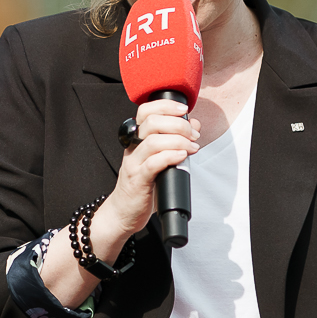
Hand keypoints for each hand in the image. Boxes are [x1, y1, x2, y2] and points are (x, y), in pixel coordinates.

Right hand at [92, 98, 199, 254]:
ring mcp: (134, 164)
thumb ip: (173, 141)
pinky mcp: (138, 180)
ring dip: (179, 141)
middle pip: (152, 123)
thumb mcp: (157, 160)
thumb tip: (193, 124)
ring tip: (192, 147)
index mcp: (137, 140)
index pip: (146, 111)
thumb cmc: (141, 186)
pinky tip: (182, 157)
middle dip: (178, 124)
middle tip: (193, 134)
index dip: (166, 105)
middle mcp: (133, 148)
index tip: (184, 110)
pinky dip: (171, 156)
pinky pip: (153, 163)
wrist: (123, 212)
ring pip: (153, 141)